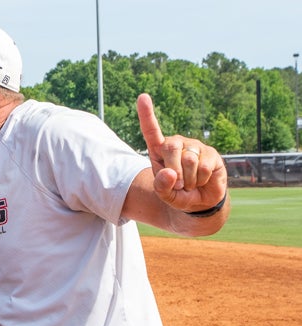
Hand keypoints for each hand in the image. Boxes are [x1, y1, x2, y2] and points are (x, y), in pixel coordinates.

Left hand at [137, 93, 226, 210]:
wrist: (201, 201)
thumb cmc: (178, 194)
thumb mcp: (165, 195)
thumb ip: (162, 187)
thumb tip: (169, 173)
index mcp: (159, 151)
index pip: (151, 131)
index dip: (146, 114)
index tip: (142, 97)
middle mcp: (176, 144)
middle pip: (171, 148)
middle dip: (174, 171)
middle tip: (178, 185)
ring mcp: (194, 146)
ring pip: (188, 160)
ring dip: (189, 179)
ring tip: (190, 183)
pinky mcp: (210, 153)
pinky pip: (203, 166)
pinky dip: (201, 179)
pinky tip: (202, 180)